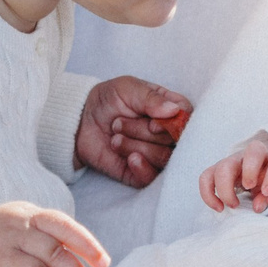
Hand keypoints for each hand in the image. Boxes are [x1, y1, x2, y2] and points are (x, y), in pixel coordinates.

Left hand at [78, 75, 192, 186]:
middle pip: (175, 141)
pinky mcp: (142, 173)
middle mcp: (167, 134)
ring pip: (163, 158)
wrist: (80, 122)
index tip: (152, 123)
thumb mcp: (128, 88)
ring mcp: (155, 154)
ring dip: (135, 145)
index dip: (174, 125)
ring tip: (115, 136)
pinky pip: (152, 178)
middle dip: (143, 132)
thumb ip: (152, 98)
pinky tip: (129, 157)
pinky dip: (141, 167)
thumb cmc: (108, 100)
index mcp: (169, 110)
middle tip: (118, 123)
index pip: (187, 120)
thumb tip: (174, 110)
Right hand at [198, 131, 267, 213]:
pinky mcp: (218, 168)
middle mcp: (254, 155)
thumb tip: (257, 207)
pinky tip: (219, 207)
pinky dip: (208, 193)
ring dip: (226, 187)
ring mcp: (234, 160)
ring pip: (224, 165)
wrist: (260, 167)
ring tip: (234, 205)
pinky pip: (206, 177)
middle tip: (249, 188)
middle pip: (253, 152)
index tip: (267, 191)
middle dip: (250, 171)